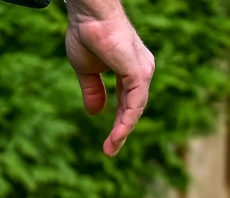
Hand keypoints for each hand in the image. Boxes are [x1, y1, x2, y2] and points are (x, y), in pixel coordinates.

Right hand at [65, 0, 155, 156]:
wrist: (88, 15)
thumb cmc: (87, 34)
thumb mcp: (87, 70)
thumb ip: (93, 91)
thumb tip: (96, 114)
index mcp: (131, 71)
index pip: (128, 102)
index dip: (119, 122)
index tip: (109, 142)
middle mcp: (142, 72)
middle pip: (134, 109)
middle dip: (121, 131)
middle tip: (110, 151)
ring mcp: (143, 72)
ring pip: (135, 109)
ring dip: (123, 131)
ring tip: (111, 148)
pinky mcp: (139, 73)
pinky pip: (135, 104)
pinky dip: (127, 121)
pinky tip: (118, 135)